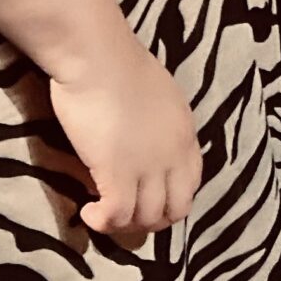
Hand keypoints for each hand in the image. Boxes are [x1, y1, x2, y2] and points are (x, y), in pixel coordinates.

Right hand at [48, 35, 202, 237]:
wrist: (97, 56)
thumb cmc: (117, 64)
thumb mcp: (157, 94)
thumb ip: (158, 122)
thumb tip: (143, 140)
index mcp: (185, 132)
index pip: (192, 182)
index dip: (170, 198)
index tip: (146, 197)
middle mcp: (174, 154)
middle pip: (176, 209)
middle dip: (151, 220)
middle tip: (124, 214)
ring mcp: (148, 166)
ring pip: (146, 219)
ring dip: (124, 224)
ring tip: (102, 214)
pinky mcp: (117, 174)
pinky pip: (116, 216)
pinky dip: (102, 222)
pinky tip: (87, 212)